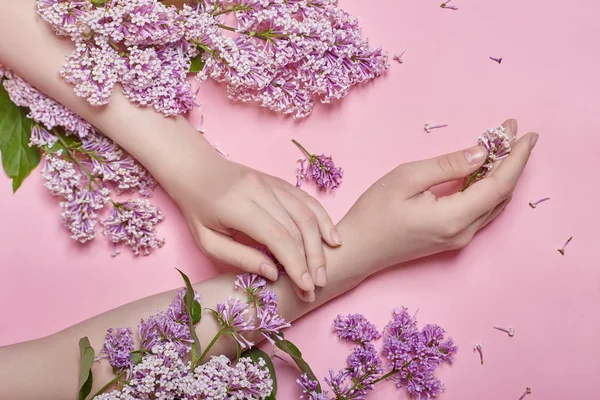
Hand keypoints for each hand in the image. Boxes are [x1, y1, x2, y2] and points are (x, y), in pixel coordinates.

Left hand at [168, 151, 340, 301]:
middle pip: (297, 227)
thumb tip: (274, 273)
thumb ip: (239, 257)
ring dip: (320, 245)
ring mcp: (273, 183)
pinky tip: (333, 240)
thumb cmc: (198, 209)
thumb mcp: (207, 240)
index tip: (306, 287)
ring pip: (307, 213)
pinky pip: (308, 201)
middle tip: (316, 287)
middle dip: (310, 260)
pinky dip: (323, 220)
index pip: (278, 236)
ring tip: (324, 272)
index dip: (295, 264)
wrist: (196, 169)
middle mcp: (260, 189)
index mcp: (238, 205)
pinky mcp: (281, 182)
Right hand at [338, 119, 537, 273]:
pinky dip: (488, 187)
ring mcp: (459, 239)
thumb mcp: (406, 178)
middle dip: (511, 160)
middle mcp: (464, 232)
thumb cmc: (374, 213)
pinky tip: (483, 169)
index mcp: (454, 218)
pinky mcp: (452, 239)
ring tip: (502, 146)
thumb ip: (447, 165)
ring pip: (494, 203)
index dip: (515, 157)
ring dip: (502, 173)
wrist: (357, 250)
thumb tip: (481, 153)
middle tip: (512, 131)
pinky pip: (481, 210)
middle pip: (501, 193)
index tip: (524, 131)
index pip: (499, 184)